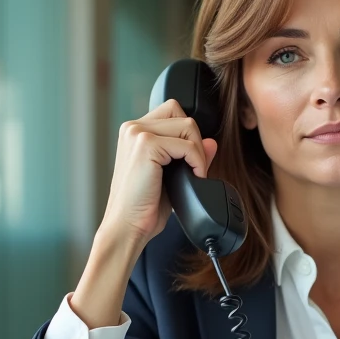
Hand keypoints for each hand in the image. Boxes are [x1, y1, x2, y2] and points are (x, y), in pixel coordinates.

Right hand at [72, 99, 216, 328]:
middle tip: (194, 168)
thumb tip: (212, 142)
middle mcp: (133, 127)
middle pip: (182, 114)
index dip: (188, 135)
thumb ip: (190, 155)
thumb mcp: (172, 176)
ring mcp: (137, 133)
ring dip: (198, 152)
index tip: (190, 161)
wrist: (127, 226)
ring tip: (194, 174)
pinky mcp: (146, 145)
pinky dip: (197, 161)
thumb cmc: (143, 206)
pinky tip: (193, 177)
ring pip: (188, 125)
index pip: (173, 111)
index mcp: (134, 131)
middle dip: (195, 141)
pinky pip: (188, 144)